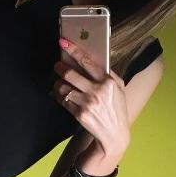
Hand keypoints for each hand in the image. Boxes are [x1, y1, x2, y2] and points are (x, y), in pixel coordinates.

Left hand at [50, 37, 129, 155]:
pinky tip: (61, 95)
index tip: (63, 42)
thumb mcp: (118, 88)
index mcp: (108, 81)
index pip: (87, 61)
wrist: (114, 134)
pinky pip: (62, 100)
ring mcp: (87, 103)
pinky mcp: (79, 114)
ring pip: (63, 87)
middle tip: (57, 65)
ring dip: (58, 84)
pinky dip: (59, 96)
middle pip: (70, 74)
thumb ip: (107, 73)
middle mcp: (97, 91)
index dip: (73, 50)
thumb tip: (89, 59)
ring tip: (59, 83)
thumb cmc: (116, 108)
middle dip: (60, 68)